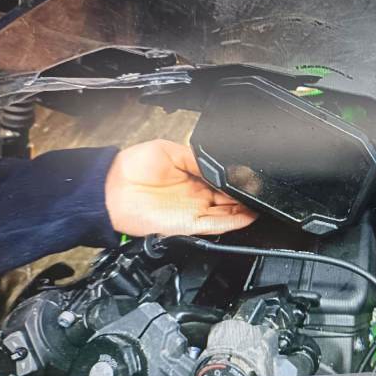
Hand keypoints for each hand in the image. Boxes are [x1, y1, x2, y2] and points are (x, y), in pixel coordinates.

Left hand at [105, 139, 257, 235]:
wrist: (111, 190)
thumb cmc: (133, 168)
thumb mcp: (168, 151)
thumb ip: (195, 158)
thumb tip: (217, 163)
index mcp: (194, 178)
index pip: (223, 181)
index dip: (238, 179)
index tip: (252, 175)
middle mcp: (197, 196)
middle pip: (229, 198)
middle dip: (246, 195)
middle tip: (262, 189)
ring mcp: (194, 211)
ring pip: (227, 213)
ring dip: (245, 209)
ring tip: (263, 203)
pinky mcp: (189, 225)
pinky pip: (217, 225)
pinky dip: (234, 222)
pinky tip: (249, 216)